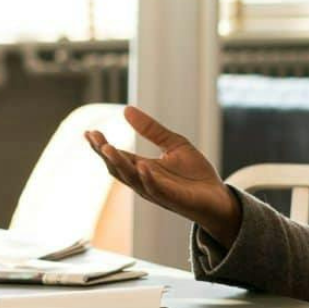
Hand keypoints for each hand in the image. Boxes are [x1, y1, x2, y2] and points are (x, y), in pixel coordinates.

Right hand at [84, 106, 242, 247]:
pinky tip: (141, 165)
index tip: (89, 131)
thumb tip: (126, 109)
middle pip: (117, 168)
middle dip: (104, 153)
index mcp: (142, 168)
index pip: (117, 156)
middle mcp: (144, 181)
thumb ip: (151, 130)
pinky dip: (147, 178)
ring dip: (119, 163)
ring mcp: (157, 191)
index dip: (101, 145)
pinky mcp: (173, 198)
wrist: (219, 198)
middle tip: (93, 137)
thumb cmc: (195, 175)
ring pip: (132, 178)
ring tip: (107, 147)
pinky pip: (156, 189)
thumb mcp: (174, 144)